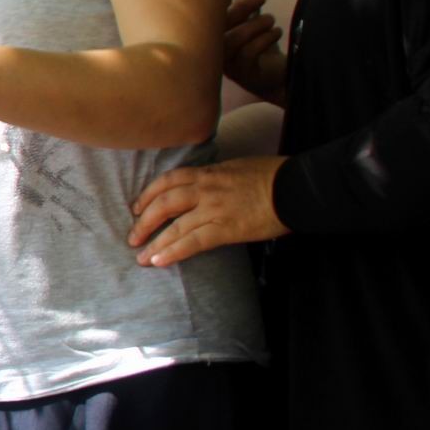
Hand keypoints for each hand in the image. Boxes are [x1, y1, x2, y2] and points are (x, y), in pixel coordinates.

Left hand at [129, 155, 288, 265]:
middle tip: (133, 236)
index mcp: (208, 172)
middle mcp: (206, 189)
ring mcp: (214, 208)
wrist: (297, 186)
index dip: (148, 194)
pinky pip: (193, 241)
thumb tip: (205, 188)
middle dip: (144, 221)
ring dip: (154, 242)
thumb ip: (216, 177)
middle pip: (163, 203)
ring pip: (174, 226)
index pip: (168, 181)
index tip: (137, 207)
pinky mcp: (226, 228)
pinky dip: (173, 252)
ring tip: (141, 257)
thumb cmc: (273, 176)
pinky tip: (159, 261)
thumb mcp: (237, 168)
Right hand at [222, 0, 286, 102]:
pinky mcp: (242, 74)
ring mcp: (226, 64)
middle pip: (221, 24)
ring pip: (235, 38)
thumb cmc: (260, 47)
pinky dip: (265, 38)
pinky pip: (250, 52)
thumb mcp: (250, 22)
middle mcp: (213, 50)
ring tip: (271, 21)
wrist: (276, 77)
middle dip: (243, 5)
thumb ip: (241, 3)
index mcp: (213, 35)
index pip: (211, 11)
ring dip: (257, 24)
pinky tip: (275, 33)